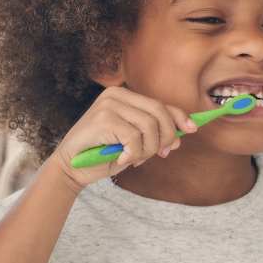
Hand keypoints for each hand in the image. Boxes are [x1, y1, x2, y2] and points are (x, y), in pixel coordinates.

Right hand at [50, 86, 194, 189]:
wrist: (70, 167)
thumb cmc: (102, 154)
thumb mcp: (132, 141)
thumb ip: (152, 132)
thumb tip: (182, 133)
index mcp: (123, 95)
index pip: (160, 104)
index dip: (179, 117)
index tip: (192, 130)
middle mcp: (116, 95)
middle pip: (159, 112)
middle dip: (166, 137)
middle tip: (162, 154)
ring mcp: (109, 105)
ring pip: (150, 126)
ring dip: (148, 149)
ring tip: (135, 158)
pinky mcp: (104, 120)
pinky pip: (134, 138)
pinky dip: (133, 154)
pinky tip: (122, 159)